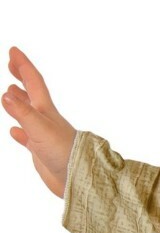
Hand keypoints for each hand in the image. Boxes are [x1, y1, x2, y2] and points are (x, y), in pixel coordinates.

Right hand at [4, 47, 76, 197]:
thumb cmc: (65, 154)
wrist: (79, 181)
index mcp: (46, 111)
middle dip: (21, 78)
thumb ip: (23, 113)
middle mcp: (45, 121)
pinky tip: (15, 132)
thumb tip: (6, 95)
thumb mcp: (40, 129)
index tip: (13, 51)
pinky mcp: (42, 153)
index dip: (23, 66)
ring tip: (9, 93)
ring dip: (19, 103)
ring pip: (28, 115)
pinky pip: (28, 139)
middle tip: (11, 65)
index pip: (33, 82)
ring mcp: (44, 137)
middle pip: (31, 94)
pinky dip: (20, 133)